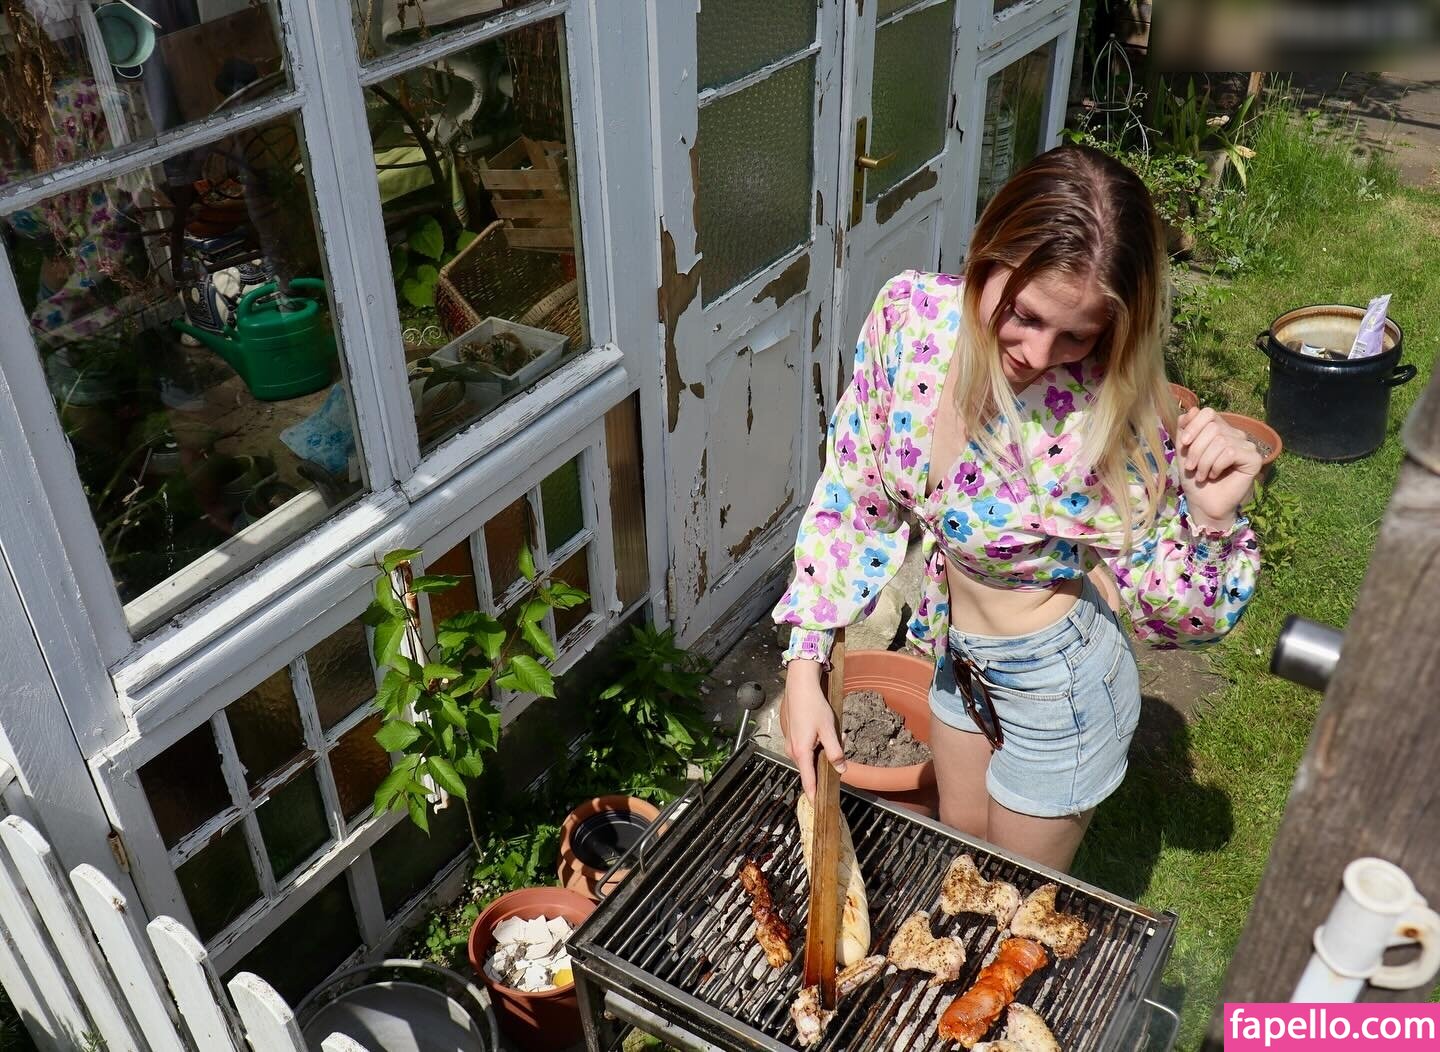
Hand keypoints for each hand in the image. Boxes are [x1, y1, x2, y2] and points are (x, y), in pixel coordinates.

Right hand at [781, 659, 845, 798]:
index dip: (813, 794)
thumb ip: (835, 751)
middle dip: (825, 760)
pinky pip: (803, 746)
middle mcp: (791, 750)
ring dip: (821, 748)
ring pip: (807, 754)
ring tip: (832, 731)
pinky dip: (814, 741)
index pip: (807, 780)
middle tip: (840, 740)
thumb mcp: (829, 730)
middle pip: (810, 766)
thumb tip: (842, 769)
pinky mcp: (789, 734)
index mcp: (801, 752)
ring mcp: (789, 742)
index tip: (816, 806)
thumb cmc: (813, 706)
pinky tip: (820, 726)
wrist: (798, 685)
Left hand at [1176, 407, 1262, 528]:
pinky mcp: (1254, 459)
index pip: (1208, 412)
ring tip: (1202, 475)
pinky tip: (1215, 475)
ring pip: (1221, 441)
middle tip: (1191, 467)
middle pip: (1213, 427)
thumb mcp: (1184, 451)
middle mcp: (1234, 434)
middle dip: (1196, 449)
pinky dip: (1217, 466)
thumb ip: (1185, 429)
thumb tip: (1192, 410)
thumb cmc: (1194, 478)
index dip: (1193, 426)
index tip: (1183, 444)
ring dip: (1205, 461)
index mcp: (1219, 429)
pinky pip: (1231, 452)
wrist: (1203, 502)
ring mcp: (1246, 445)